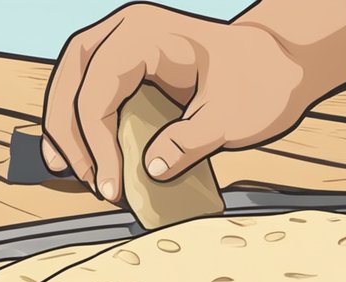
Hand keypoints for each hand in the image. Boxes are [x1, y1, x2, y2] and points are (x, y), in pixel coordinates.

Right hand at [41, 3, 319, 202]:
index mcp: (145, 35)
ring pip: (72, 81)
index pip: (98, 89)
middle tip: (84, 179)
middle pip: (71, 79)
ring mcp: (124, 43)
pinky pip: (90, 88)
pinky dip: (82, 121)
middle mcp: (126, 31)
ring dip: (66, 127)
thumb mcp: (231, 119)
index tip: (110, 186)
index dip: (96, 143)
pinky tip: (82, 154)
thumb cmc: (261, 83)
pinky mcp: (129, 64)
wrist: (280, 65)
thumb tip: (152, 170)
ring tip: (67, 170)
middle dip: (68, 133)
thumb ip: (191, 143)